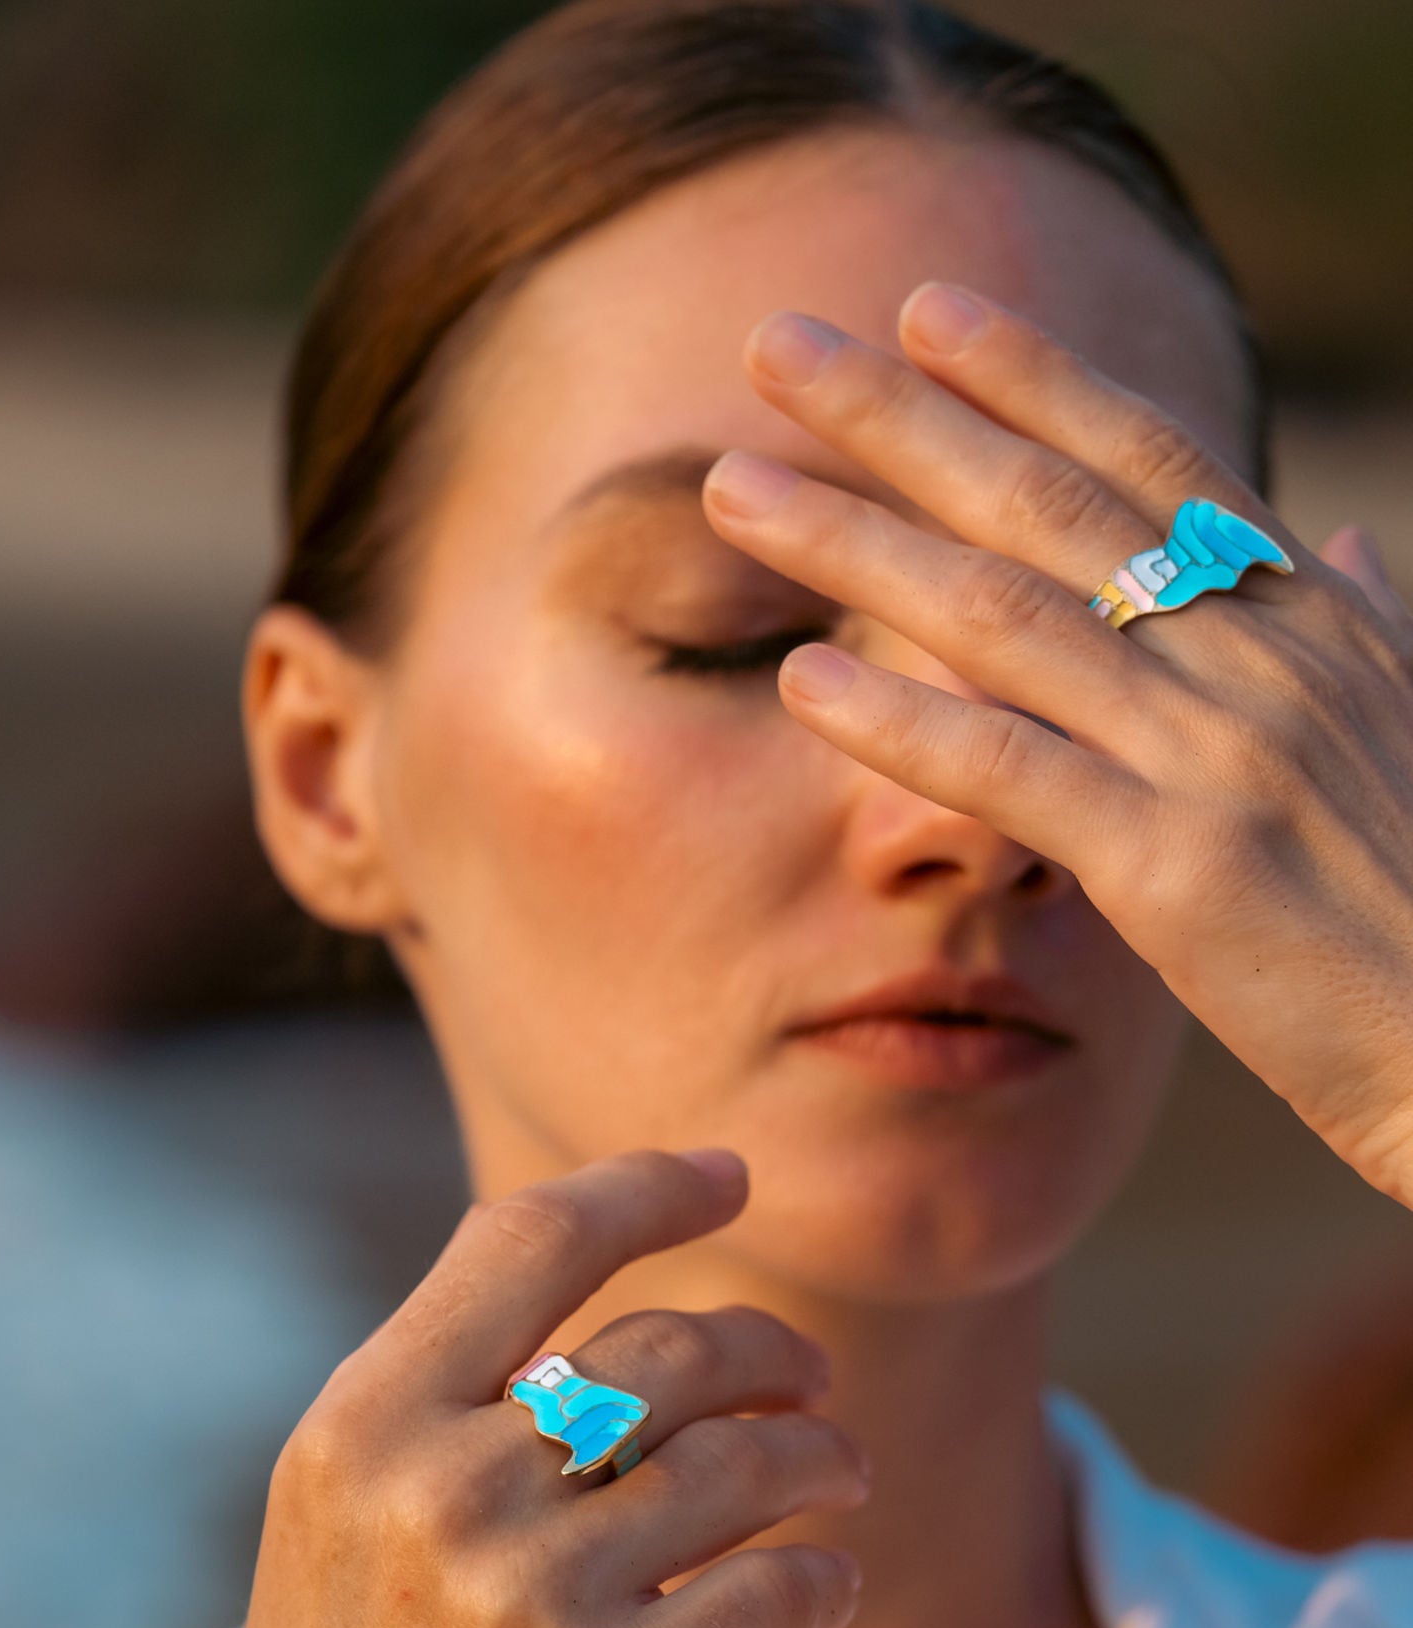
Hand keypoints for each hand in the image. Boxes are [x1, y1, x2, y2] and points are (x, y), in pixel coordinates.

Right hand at [163, 1148, 865, 1627]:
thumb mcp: (343, 1533)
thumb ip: (448, 1408)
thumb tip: (606, 1301)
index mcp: (358, 1426)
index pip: (530, 1239)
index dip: (648, 1186)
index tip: (731, 1171)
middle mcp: (438, 1490)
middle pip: (668, 1348)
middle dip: (770, 1348)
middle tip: (812, 1375)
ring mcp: (530, 1597)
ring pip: (745, 1459)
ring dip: (820, 1456)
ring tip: (840, 1473)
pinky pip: (780, 1587)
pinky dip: (822, 1576)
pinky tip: (819, 1585)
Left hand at [701, 286, 1412, 1206]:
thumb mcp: (1409, 728)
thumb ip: (1360, 630)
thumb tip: (1348, 546)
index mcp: (1300, 621)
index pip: (1151, 460)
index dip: (1034, 377)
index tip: (924, 309)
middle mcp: (1251, 662)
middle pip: (1048, 504)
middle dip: (901, 418)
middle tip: (773, 342)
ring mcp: (1213, 759)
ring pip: (1003, 617)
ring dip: (854, 546)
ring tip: (733, 489)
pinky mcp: (1175, 869)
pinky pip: (1014, 773)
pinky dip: (903, 723)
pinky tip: (801, 682)